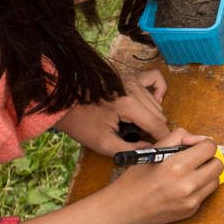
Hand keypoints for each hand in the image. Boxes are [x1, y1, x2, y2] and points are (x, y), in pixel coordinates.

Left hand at [55, 68, 171, 154]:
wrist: (63, 102)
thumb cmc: (80, 122)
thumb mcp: (102, 143)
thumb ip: (130, 149)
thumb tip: (151, 148)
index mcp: (128, 104)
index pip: (157, 124)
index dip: (160, 139)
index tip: (157, 148)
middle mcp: (134, 88)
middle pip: (159, 115)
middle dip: (152, 129)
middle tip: (136, 137)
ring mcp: (133, 79)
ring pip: (157, 103)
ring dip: (151, 116)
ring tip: (133, 123)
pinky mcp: (131, 75)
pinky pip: (155, 79)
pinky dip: (158, 91)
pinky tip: (149, 103)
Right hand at [102, 129, 222, 223]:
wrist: (121, 211)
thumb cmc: (133, 180)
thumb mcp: (152, 151)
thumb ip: (177, 138)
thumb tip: (198, 138)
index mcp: (177, 166)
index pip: (210, 148)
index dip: (203, 144)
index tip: (195, 146)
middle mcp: (187, 185)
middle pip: (218, 164)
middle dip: (208, 159)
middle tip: (193, 159)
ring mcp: (191, 200)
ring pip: (215, 179)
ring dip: (206, 173)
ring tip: (188, 173)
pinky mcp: (191, 211)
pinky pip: (206, 193)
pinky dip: (199, 187)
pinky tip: (182, 186)